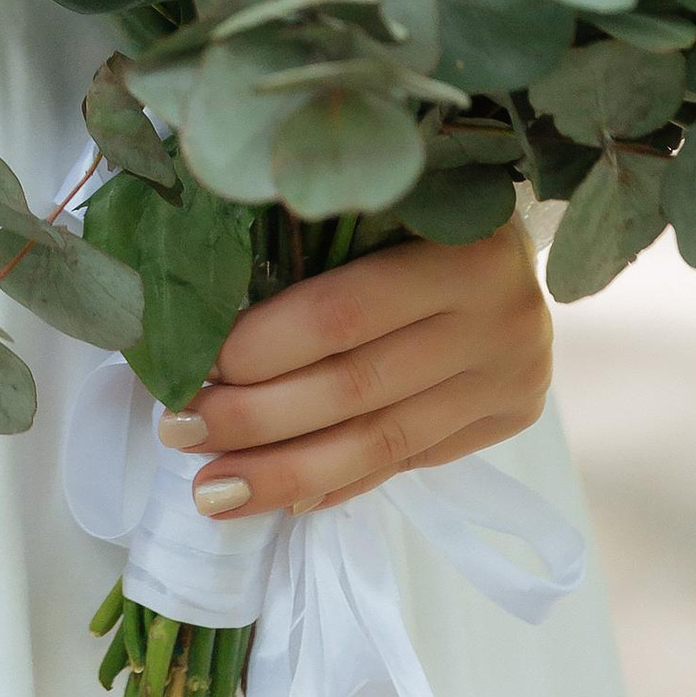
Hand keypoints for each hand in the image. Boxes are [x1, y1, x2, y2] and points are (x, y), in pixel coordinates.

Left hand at [158, 221, 550, 519]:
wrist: (516, 234)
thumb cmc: (422, 199)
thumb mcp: (381, 197)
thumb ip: (315, 242)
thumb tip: (208, 316)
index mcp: (461, 248)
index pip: (343, 314)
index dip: (262, 346)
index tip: (192, 367)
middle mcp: (498, 319)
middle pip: (355, 388)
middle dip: (256, 420)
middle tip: (179, 434)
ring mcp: (510, 377)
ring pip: (381, 443)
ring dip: (288, 474)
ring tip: (214, 490)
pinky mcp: (508, 418)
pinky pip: (409, 461)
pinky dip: (341, 481)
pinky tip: (284, 499)